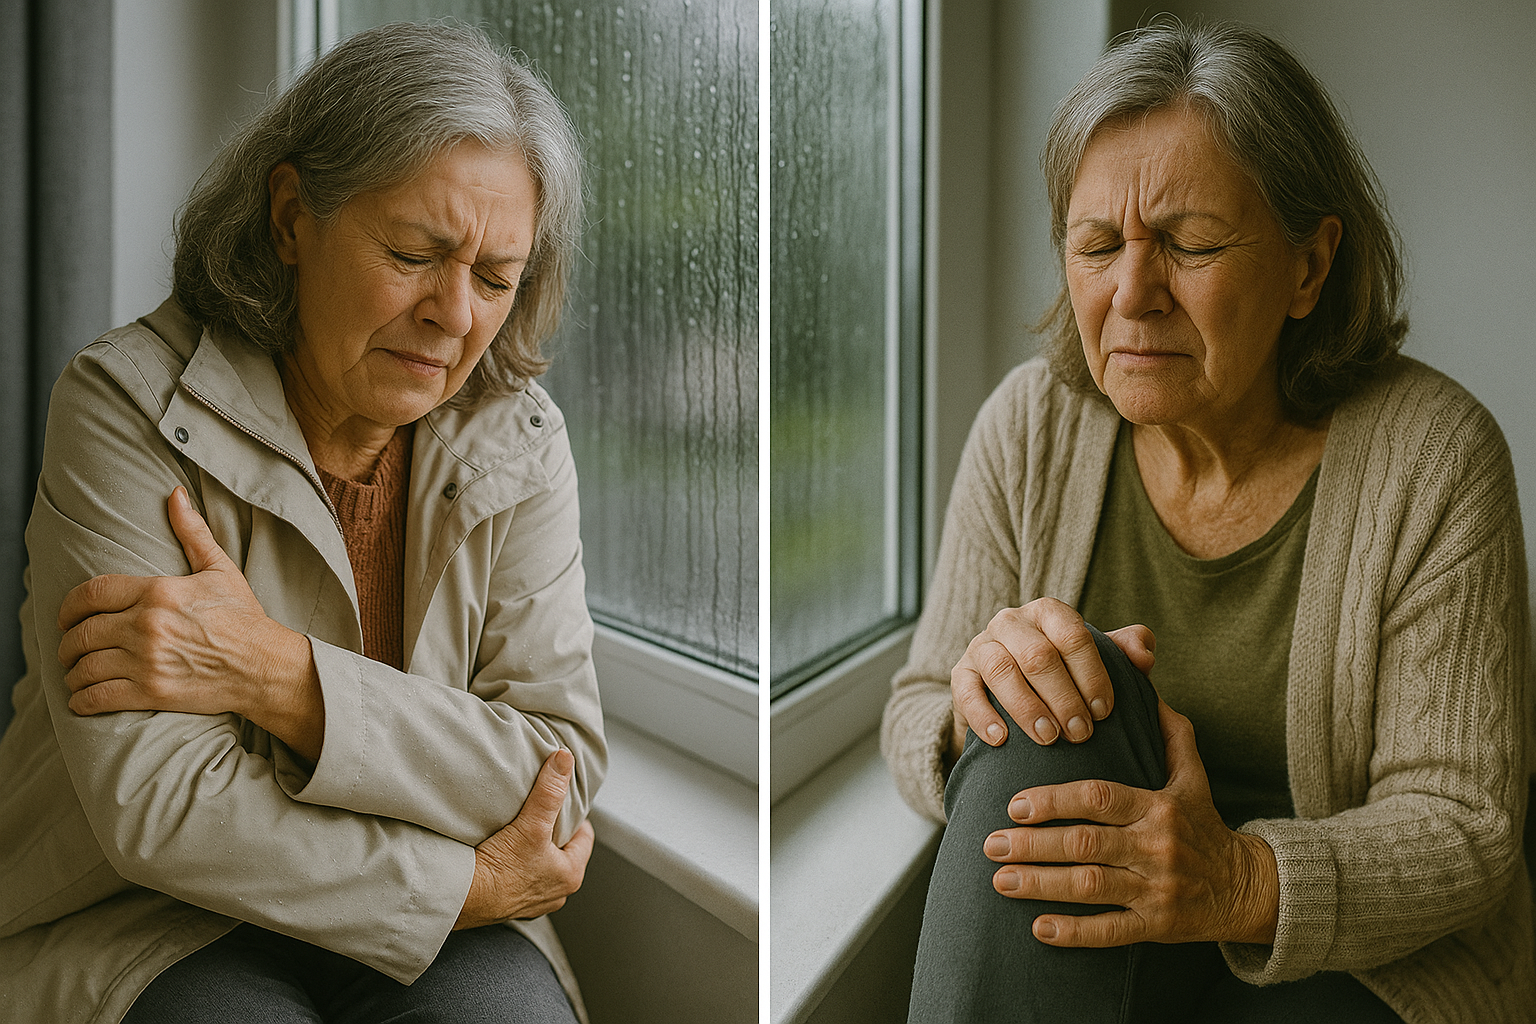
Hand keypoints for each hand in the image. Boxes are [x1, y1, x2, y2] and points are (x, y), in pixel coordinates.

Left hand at [57, 487, 322, 758]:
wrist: (265, 666)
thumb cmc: (243, 618)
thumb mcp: (220, 570)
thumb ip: (192, 532)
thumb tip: (175, 494)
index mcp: (159, 591)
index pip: (92, 593)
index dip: (68, 606)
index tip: (65, 617)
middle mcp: (147, 625)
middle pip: (82, 633)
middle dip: (67, 643)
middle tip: (69, 648)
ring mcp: (147, 661)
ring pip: (84, 667)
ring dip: (72, 673)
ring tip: (76, 674)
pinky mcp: (151, 692)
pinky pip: (97, 697)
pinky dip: (82, 700)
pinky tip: (83, 698)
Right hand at [455, 748, 595, 927]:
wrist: (460, 899)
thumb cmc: (498, 871)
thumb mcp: (530, 825)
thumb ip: (549, 791)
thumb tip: (564, 760)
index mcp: (570, 875)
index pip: (585, 836)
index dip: (575, 816)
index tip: (563, 803)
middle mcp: (557, 893)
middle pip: (564, 851)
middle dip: (554, 832)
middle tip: (541, 814)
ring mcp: (534, 902)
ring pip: (543, 865)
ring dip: (536, 850)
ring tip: (521, 831)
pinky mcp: (511, 905)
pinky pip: (522, 878)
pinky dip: (518, 865)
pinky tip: (504, 853)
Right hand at [950, 598, 1154, 756]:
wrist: (1010, 695)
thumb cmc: (1063, 677)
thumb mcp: (1094, 662)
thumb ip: (1123, 653)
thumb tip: (1143, 653)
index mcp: (1048, 612)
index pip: (1072, 635)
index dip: (1091, 674)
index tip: (1104, 711)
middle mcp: (1012, 621)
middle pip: (1037, 654)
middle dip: (1063, 698)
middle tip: (1081, 734)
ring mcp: (982, 645)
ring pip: (1001, 670)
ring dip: (1028, 707)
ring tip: (1049, 739)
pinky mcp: (960, 674)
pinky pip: (966, 690)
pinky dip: (983, 716)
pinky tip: (1002, 739)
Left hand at [982, 699, 1278, 945]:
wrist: (1247, 887)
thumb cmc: (1204, 825)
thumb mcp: (1193, 776)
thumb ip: (1170, 733)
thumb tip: (1147, 687)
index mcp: (1158, 807)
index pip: (1099, 798)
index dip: (1054, 799)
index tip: (1014, 803)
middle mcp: (1156, 847)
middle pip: (1086, 844)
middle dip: (1033, 844)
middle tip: (990, 843)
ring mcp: (1157, 889)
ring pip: (1091, 887)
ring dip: (1041, 884)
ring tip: (999, 880)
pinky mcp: (1157, 926)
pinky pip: (1111, 932)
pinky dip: (1074, 932)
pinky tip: (1038, 928)